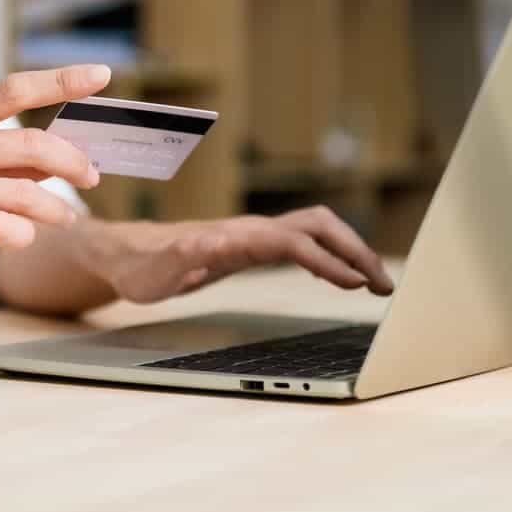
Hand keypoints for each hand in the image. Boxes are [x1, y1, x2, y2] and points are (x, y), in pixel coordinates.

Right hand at [0, 65, 109, 282]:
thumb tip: (54, 156)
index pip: (13, 89)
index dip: (62, 80)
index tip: (103, 74)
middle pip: (31, 144)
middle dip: (74, 161)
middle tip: (92, 176)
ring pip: (23, 192)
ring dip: (57, 208)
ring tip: (69, 218)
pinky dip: (25, 232)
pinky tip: (28, 236)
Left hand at [91, 206, 393, 303]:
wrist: (126, 254)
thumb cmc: (140, 267)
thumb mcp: (156, 271)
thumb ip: (182, 257)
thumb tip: (210, 242)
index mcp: (235, 238)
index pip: (293, 243)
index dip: (327, 261)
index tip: (355, 283)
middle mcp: (250, 230)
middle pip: (317, 227)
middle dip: (355, 251)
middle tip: (385, 284)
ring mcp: (254, 235)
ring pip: (317, 230)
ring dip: (350, 251)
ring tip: (376, 282)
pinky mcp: (254, 244)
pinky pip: (306, 242)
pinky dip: (333, 256)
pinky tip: (345, 276)